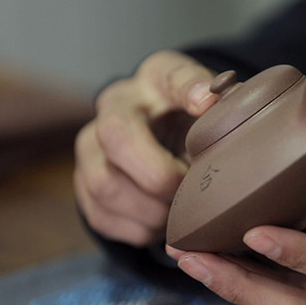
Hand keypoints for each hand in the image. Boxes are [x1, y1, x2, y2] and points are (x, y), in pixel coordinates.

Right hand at [74, 50, 216, 245]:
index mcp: (156, 79)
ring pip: (104, 185)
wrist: (168, 140)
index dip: (188, 88)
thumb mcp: (214, 106)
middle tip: (190, 191)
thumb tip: (213, 101)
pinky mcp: (84, 186)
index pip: (169, 75)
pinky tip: (163, 224)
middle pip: (116, 136)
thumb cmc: (196, 123)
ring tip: (179, 213)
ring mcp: (91, 147)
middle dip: (159, 175)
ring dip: (150, 210)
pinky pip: (102, 216)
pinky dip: (139, 229)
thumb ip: (222, 102)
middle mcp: (113, 107)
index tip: (206, 104)